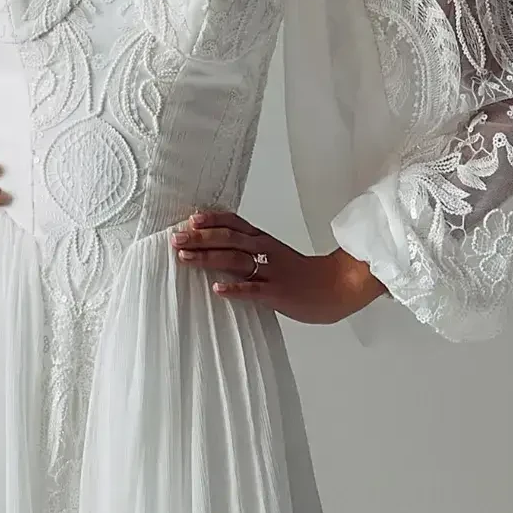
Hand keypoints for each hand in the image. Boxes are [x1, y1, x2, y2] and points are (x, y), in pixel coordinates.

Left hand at [169, 209, 386, 325]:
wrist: (337, 286)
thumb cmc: (302, 273)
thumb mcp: (274, 254)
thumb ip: (249, 250)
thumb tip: (217, 248)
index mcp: (263, 240)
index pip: (234, 222)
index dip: (211, 219)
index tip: (190, 219)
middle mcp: (264, 251)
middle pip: (228, 238)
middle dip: (199, 238)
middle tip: (176, 239)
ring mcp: (271, 271)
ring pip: (235, 260)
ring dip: (208, 258)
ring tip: (185, 258)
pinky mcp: (277, 293)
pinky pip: (253, 290)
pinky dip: (234, 289)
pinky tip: (217, 289)